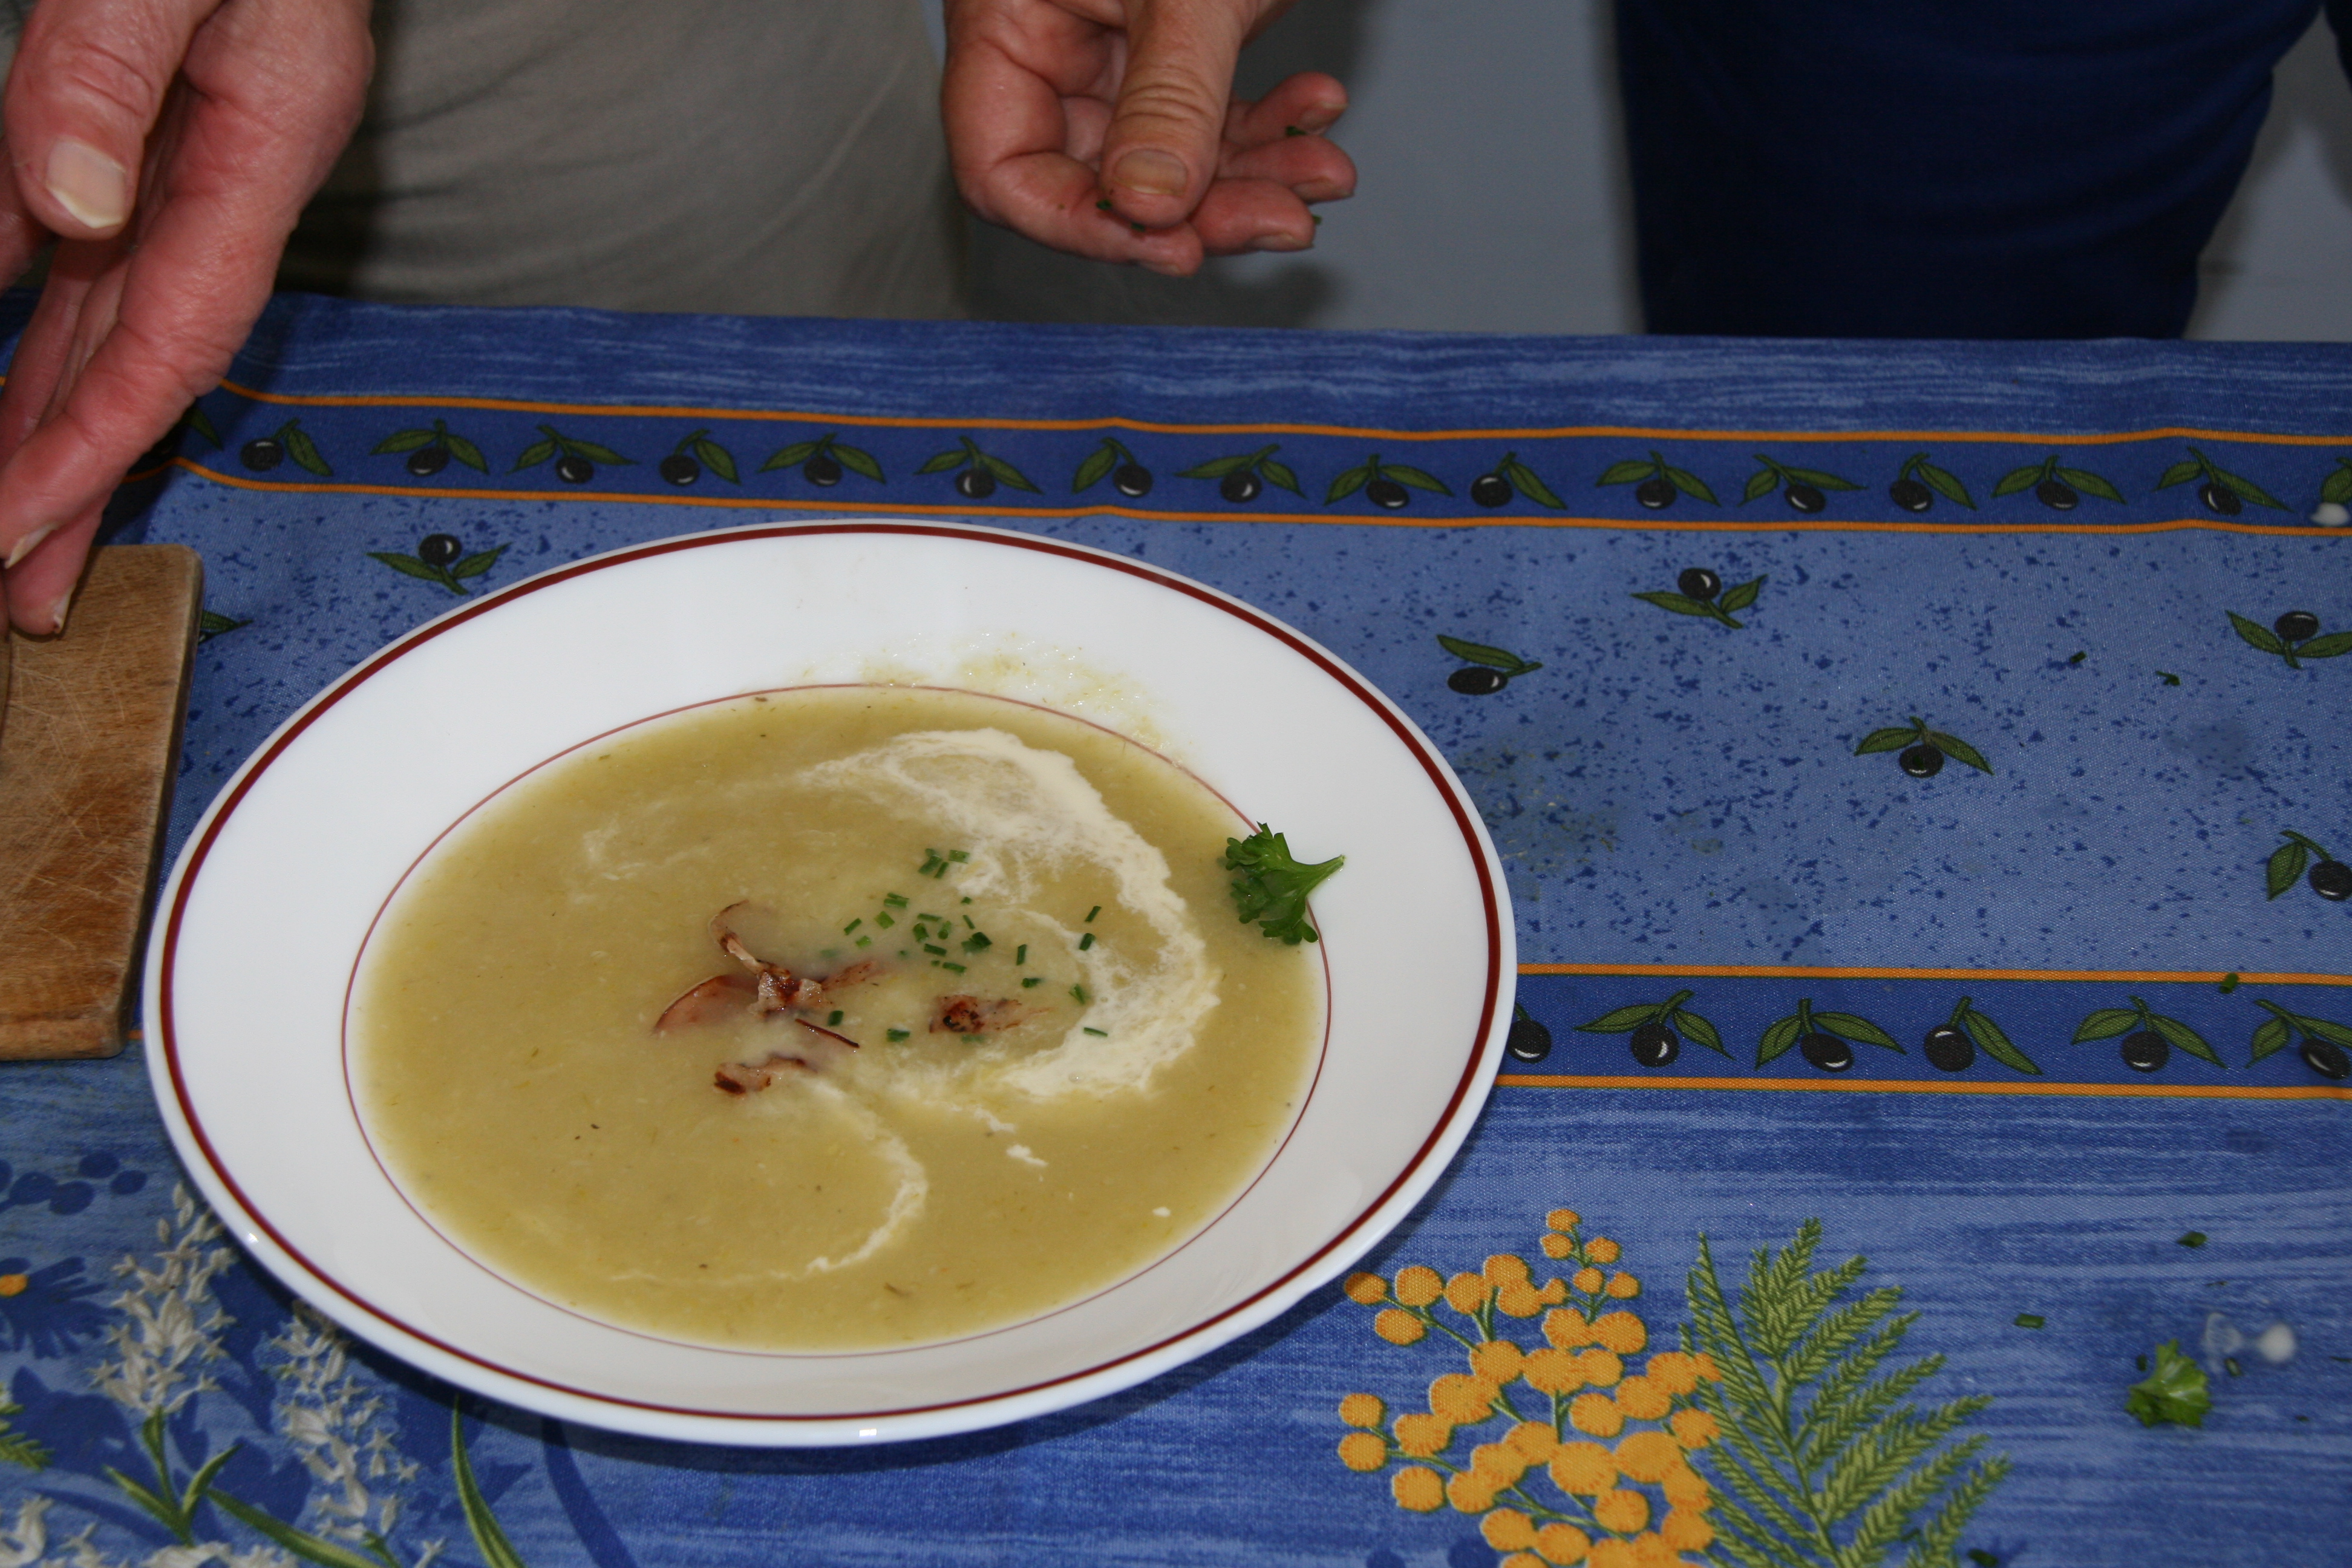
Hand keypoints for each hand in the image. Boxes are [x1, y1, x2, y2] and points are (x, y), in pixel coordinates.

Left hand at [0, 0, 369, 634]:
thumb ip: (113, 68)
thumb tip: (71, 208)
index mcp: (264, 136)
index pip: (176, 325)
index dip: (94, 436)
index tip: (14, 522)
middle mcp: (228, 159)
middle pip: (147, 349)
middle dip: (81, 473)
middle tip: (19, 591)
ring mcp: (186, 139)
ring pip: (110, 305)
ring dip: (53, 413)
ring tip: (6, 520)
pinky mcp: (137, 111)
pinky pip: (80, 236)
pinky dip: (34, 310)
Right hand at [943, 0, 1353, 276]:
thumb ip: (1167, 99)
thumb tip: (1147, 210)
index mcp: (1005, 19)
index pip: (1002, 169)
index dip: (1080, 224)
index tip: (1164, 244)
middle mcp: (1049, 42)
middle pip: (1099, 178)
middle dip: (1198, 209)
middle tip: (1278, 222)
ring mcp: (1113, 44)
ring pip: (1169, 159)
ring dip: (1250, 178)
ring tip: (1322, 176)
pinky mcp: (1178, 42)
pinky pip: (1211, 117)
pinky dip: (1268, 127)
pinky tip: (1318, 113)